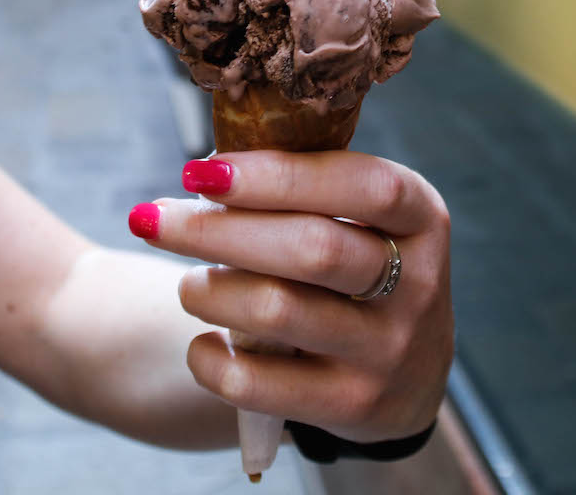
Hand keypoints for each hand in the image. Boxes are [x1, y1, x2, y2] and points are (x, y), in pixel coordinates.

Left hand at [127, 150, 453, 442]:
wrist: (407, 378)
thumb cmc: (358, 273)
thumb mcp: (361, 223)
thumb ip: (304, 191)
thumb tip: (204, 172)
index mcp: (421, 219)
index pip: (360, 186)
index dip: (277, 175)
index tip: (200, 169)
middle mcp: (417, 285)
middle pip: (311, 248)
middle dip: (218, 229)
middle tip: (154, 219)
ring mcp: (388, 351)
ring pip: (279, 311)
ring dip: (210, 289)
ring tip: (187, 284)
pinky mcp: (352, 406)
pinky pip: (259, 382)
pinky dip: (211, 360)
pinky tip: (202, 345)